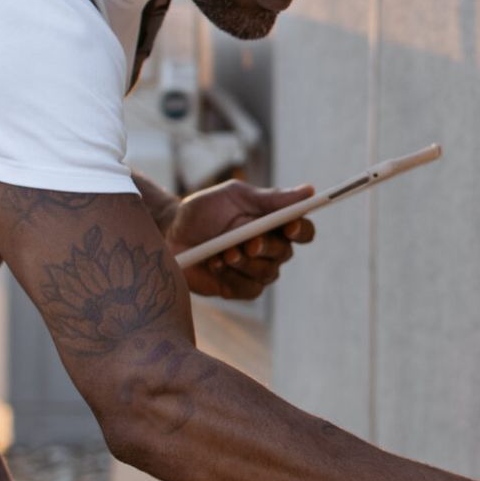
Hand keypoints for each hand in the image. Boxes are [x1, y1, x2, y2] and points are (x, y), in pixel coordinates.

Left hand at [169, 182, 316, 299]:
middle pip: (286, 253)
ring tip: (222, 252)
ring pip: (268, 273)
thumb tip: (308, 191)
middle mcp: (270, 249)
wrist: (170, 234)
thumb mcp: (234, 195)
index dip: (301, 230)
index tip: (289, 226)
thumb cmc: (203, 211)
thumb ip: (270, 198)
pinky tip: (215, 263)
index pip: (303, 231)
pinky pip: (250, 289)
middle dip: (267, 247)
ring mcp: (256, 271)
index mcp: (274, 224)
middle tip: (248, 242)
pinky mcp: (239, 289)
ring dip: (246, 262)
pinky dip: (233, 277)